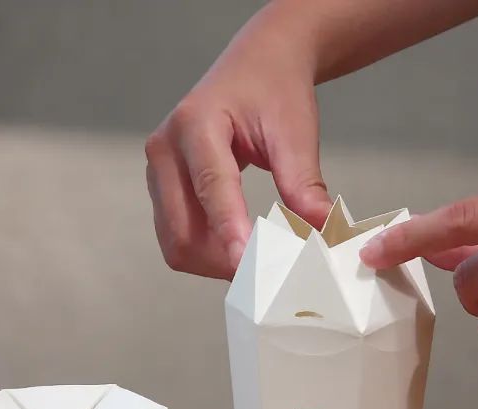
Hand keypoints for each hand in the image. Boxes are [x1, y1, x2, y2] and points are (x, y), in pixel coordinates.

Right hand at [144, 4, 332, 279]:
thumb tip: (320, 232)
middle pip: (181, 230)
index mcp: (196, 124)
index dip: (228, 230)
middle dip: (221, 259)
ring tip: (256, 259)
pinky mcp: (162, 188)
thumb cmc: (274, 90)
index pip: (210, 188)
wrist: (257, 66)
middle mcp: (165, 149)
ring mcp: (158, 171)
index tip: (248, 264)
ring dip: (213, 260)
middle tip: (268, 273)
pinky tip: (238, 245)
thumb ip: (303, 182)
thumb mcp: (295, 130)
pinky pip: (176, 235)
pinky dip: (207, 251)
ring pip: (175, 242)